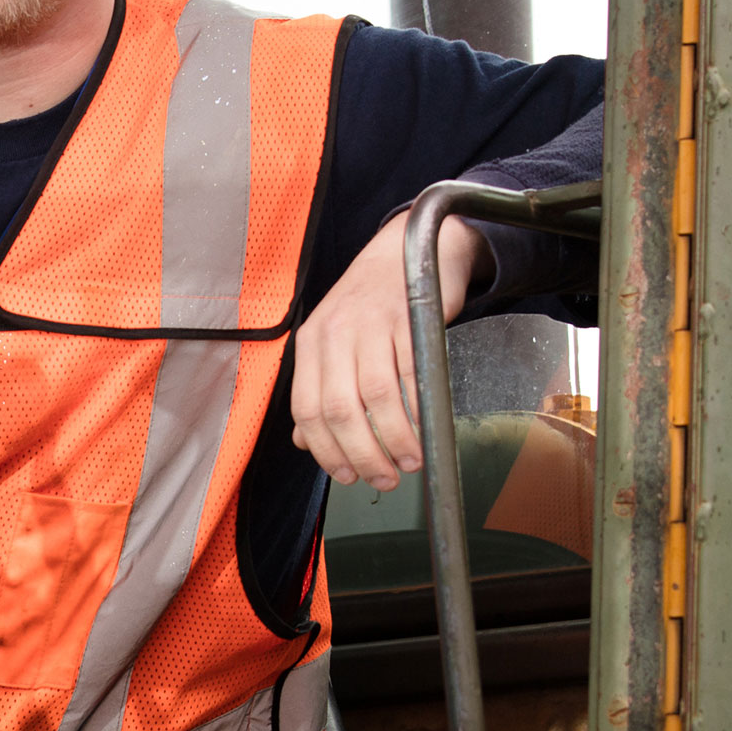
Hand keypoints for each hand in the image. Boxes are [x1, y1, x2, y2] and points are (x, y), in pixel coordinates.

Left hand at [290, 210, 482, 490]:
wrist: (409, 250)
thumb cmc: (371, 305)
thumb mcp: (333, 342)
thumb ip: (318, 390)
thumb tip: (306, 442)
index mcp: (310, 343)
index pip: (307, 409)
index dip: (326, 450)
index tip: (348, 476)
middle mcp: (335, 332)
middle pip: (340, 408)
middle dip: (363, 454)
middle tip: (384, 480)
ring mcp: (372, 324)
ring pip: (377, 397)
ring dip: (395, 439)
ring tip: (410, 462)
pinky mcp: (408, 319)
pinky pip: (411, 375)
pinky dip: (418, 411)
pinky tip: (425, 431)